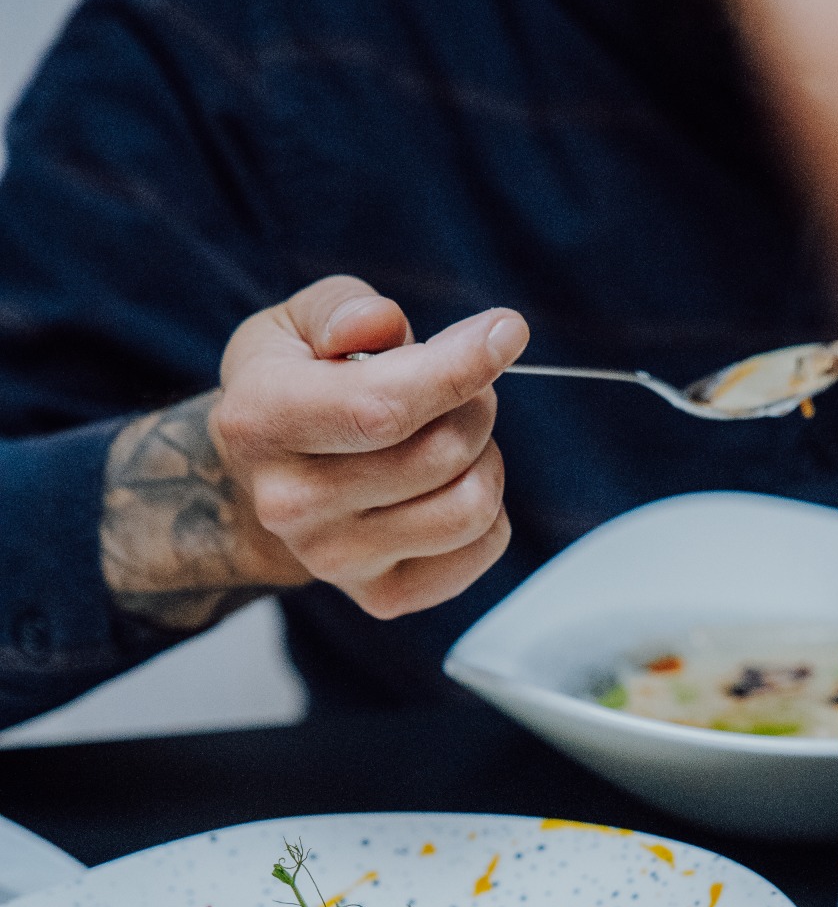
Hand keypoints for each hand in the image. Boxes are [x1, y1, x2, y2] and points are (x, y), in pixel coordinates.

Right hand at [212, 276, 528, 618]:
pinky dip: (488, 508)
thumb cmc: (293, 385)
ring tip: (450, 437)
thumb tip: (382, 325)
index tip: (507, 331)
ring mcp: (334, 561)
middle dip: (473, 403)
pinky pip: (483, 546)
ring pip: (471, 506)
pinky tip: (447, 485)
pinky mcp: (382, 597)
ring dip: (484, 458)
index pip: (382, 407)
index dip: (458, 368)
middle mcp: (290, 505)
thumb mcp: (297, 322)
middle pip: (442, 454)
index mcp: (261, 422)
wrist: (264, 481)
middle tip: (456, 388)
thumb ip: (343, 310)